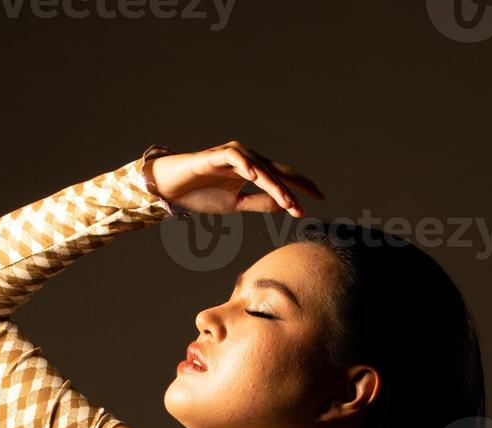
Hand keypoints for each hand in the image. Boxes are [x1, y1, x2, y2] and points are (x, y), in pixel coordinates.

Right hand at [144, 140, 324, 217]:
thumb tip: (285, 204)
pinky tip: (256, 176)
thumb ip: (259, 203)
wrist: (171, 189)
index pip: (282, 176)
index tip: (320, 199)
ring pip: (260, 168)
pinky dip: (246, 165)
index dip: (301, 186)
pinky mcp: (215, 155)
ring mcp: (232, 155)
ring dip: (274, 185)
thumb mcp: (235, 204)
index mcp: (253, 170)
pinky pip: (235, 158)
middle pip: (276, 171)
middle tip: (303, 208)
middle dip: (292, 190)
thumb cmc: (201, 194)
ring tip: (286, 200)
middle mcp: (247, 159)